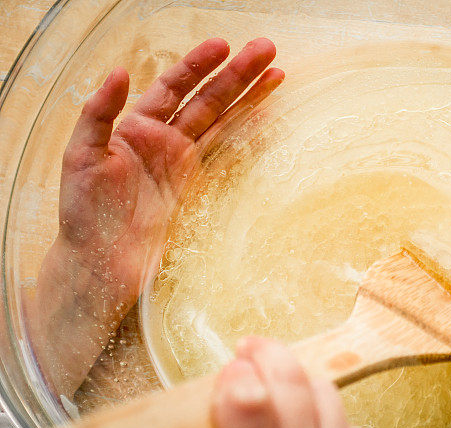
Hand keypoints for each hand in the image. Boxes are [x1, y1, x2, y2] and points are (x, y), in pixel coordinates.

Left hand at [57, 37, 282, 304]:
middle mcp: (165, 141)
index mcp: (137, 127)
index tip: (224, 46)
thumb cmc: (84, 212)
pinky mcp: (198, 190)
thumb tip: (121, 73)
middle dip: (237, 73)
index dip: (198, 65)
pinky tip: (265, 119)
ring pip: (223, 123)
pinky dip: (247, 137)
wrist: (102, 264)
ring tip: (276, 74)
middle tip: (266, 48)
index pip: (174, 87)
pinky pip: (227, 157)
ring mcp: (185, 165)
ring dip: (249, 98)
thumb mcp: (80, 157)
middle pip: (208, 99)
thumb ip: (98, 114)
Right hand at [205, 337, 399, 427]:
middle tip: (253, 353)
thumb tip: (227, 397)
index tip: (231, 372)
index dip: (237, 374)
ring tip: (282, 394)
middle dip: (267, 356)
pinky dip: (325, 418)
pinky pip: (346, 418)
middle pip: (290, 378)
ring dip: (297, 383)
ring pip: (322, 387)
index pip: (247, 399)